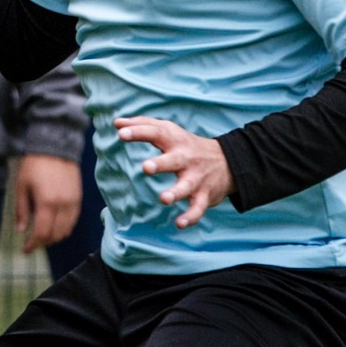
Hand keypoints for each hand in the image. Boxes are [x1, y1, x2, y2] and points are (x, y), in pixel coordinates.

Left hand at [13, 153, 82, 251]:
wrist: (56, 147)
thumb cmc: (35, 165)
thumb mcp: (21, 186)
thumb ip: (21, 210)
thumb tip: (21, 230)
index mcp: (47, 202)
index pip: (42, 233)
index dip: (33, 245)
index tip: (25, 250)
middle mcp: (63, 205)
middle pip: (55, 235)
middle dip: (42, 243)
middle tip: (32, 244)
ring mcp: (73, 203)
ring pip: (66, 230)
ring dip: (54, 238)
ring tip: (42, 237)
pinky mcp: (79, 199)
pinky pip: (73, 221)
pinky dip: (63, 228)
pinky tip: (54, 226)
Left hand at [114, 115, 230, 228]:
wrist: (229, 162)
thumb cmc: (187, 145)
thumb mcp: (169, 131)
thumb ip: (143, 125)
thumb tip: (117, 122)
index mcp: (174, 141)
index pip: (156, 133)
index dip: (138, 132)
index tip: (120, 132)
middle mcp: (185, 159)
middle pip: (173, 160)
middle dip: (160, 164)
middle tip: (145, 168)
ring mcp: (196, 178)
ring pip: (186, 187)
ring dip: (176, 193)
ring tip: (164, 199)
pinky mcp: (204, 196)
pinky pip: (198, 208)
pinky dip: (191, 217)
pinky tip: (179, 224)